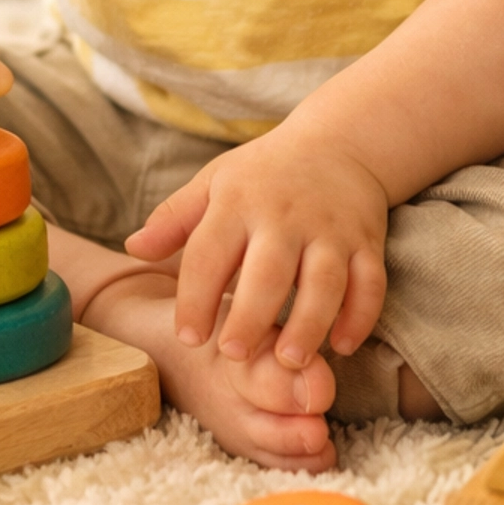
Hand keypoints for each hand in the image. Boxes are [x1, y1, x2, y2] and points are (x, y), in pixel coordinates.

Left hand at [126, 126, 388, 372]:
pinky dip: (361, 315)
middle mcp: (285, 216)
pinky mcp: (366, 241)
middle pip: (270, 270)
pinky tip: (344, 346)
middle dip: (252, 314)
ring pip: (325, 281)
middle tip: (234, 354)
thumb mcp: (213, 183)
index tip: (188, 336)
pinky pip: (370, 281)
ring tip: (289, 361)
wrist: (339, 143)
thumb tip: (133, 248)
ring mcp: (330, 229)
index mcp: (239, 202)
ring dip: (310, 322)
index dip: (195, 296)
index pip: (210, 252)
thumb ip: (173, 218)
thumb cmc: (263, 173)